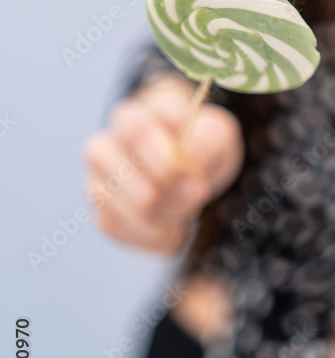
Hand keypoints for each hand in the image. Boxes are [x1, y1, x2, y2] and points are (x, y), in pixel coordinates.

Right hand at [83, 74, 244, 254]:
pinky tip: (174, 222)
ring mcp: (98, 186)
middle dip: (179, 199)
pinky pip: (135, 239)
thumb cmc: (197, 140)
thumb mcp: (214, 130)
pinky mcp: (104, 218)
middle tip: (199, 193)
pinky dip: (165, 237)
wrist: (188, 161)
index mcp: (128, 118)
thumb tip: (185, 171)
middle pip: (139, 190)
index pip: (136, 136)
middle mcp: (102, 151)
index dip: (169, 163)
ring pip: (136, 219)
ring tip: (187, 205)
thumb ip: (204, 142)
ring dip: (174, 219)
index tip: (196, 178)